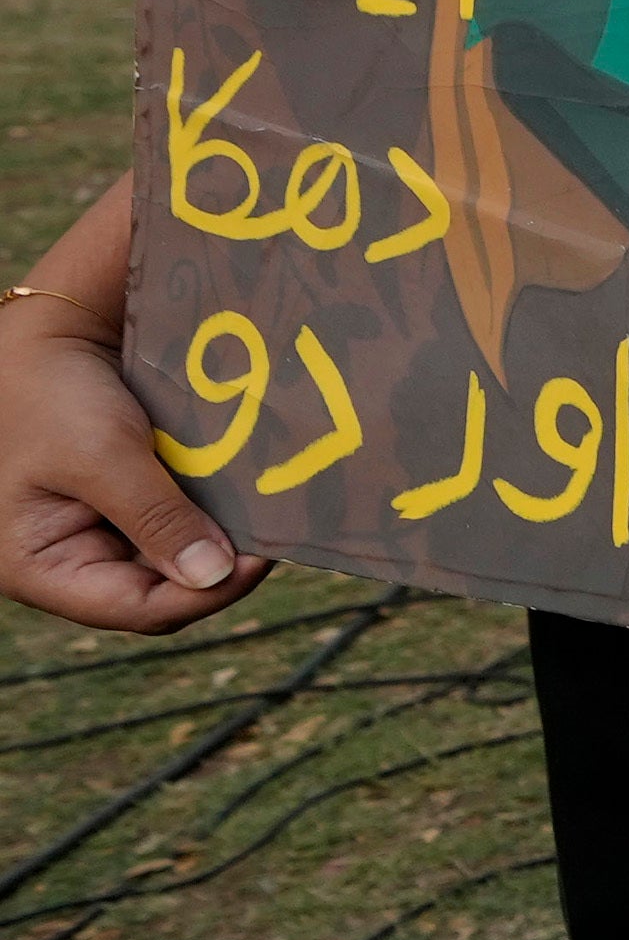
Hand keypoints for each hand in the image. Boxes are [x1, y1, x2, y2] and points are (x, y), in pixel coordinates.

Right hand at [0, 188, 264, 634]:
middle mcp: (72, 559)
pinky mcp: (133, 502)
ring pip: (180, 556)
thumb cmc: (52, 393)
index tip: (259, 557)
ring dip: (223, 537)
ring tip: (270, 514)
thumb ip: (155, 517)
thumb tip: (215, 576)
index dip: (204, 594)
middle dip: (219, 565)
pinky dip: (215, 510)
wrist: (53, 331)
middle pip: (164, 588)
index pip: (136, 608)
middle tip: (277, 533)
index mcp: (40, 566)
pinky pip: (183, 520)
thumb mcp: (101, 455)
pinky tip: (250, 494)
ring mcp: (104, 531)